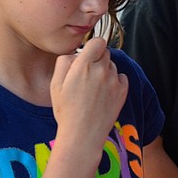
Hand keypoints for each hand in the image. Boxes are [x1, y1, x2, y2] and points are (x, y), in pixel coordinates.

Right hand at [51, 38, 127, 159]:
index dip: (92, 47)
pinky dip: (115, 81)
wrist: (82, 135)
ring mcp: (114, 81)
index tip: (88, 55)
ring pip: (112, 66)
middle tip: (87, 75)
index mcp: (83, 66)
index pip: (97, 41)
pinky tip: (104, 93)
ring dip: (105, 71)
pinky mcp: (122, 92)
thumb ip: (64, 62)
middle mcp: (101, 70)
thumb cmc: (66, 111)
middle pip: (105, 53)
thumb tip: (76, 54)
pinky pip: (122, 77)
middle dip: (97, 59)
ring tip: (94, 89)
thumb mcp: (55, 84)